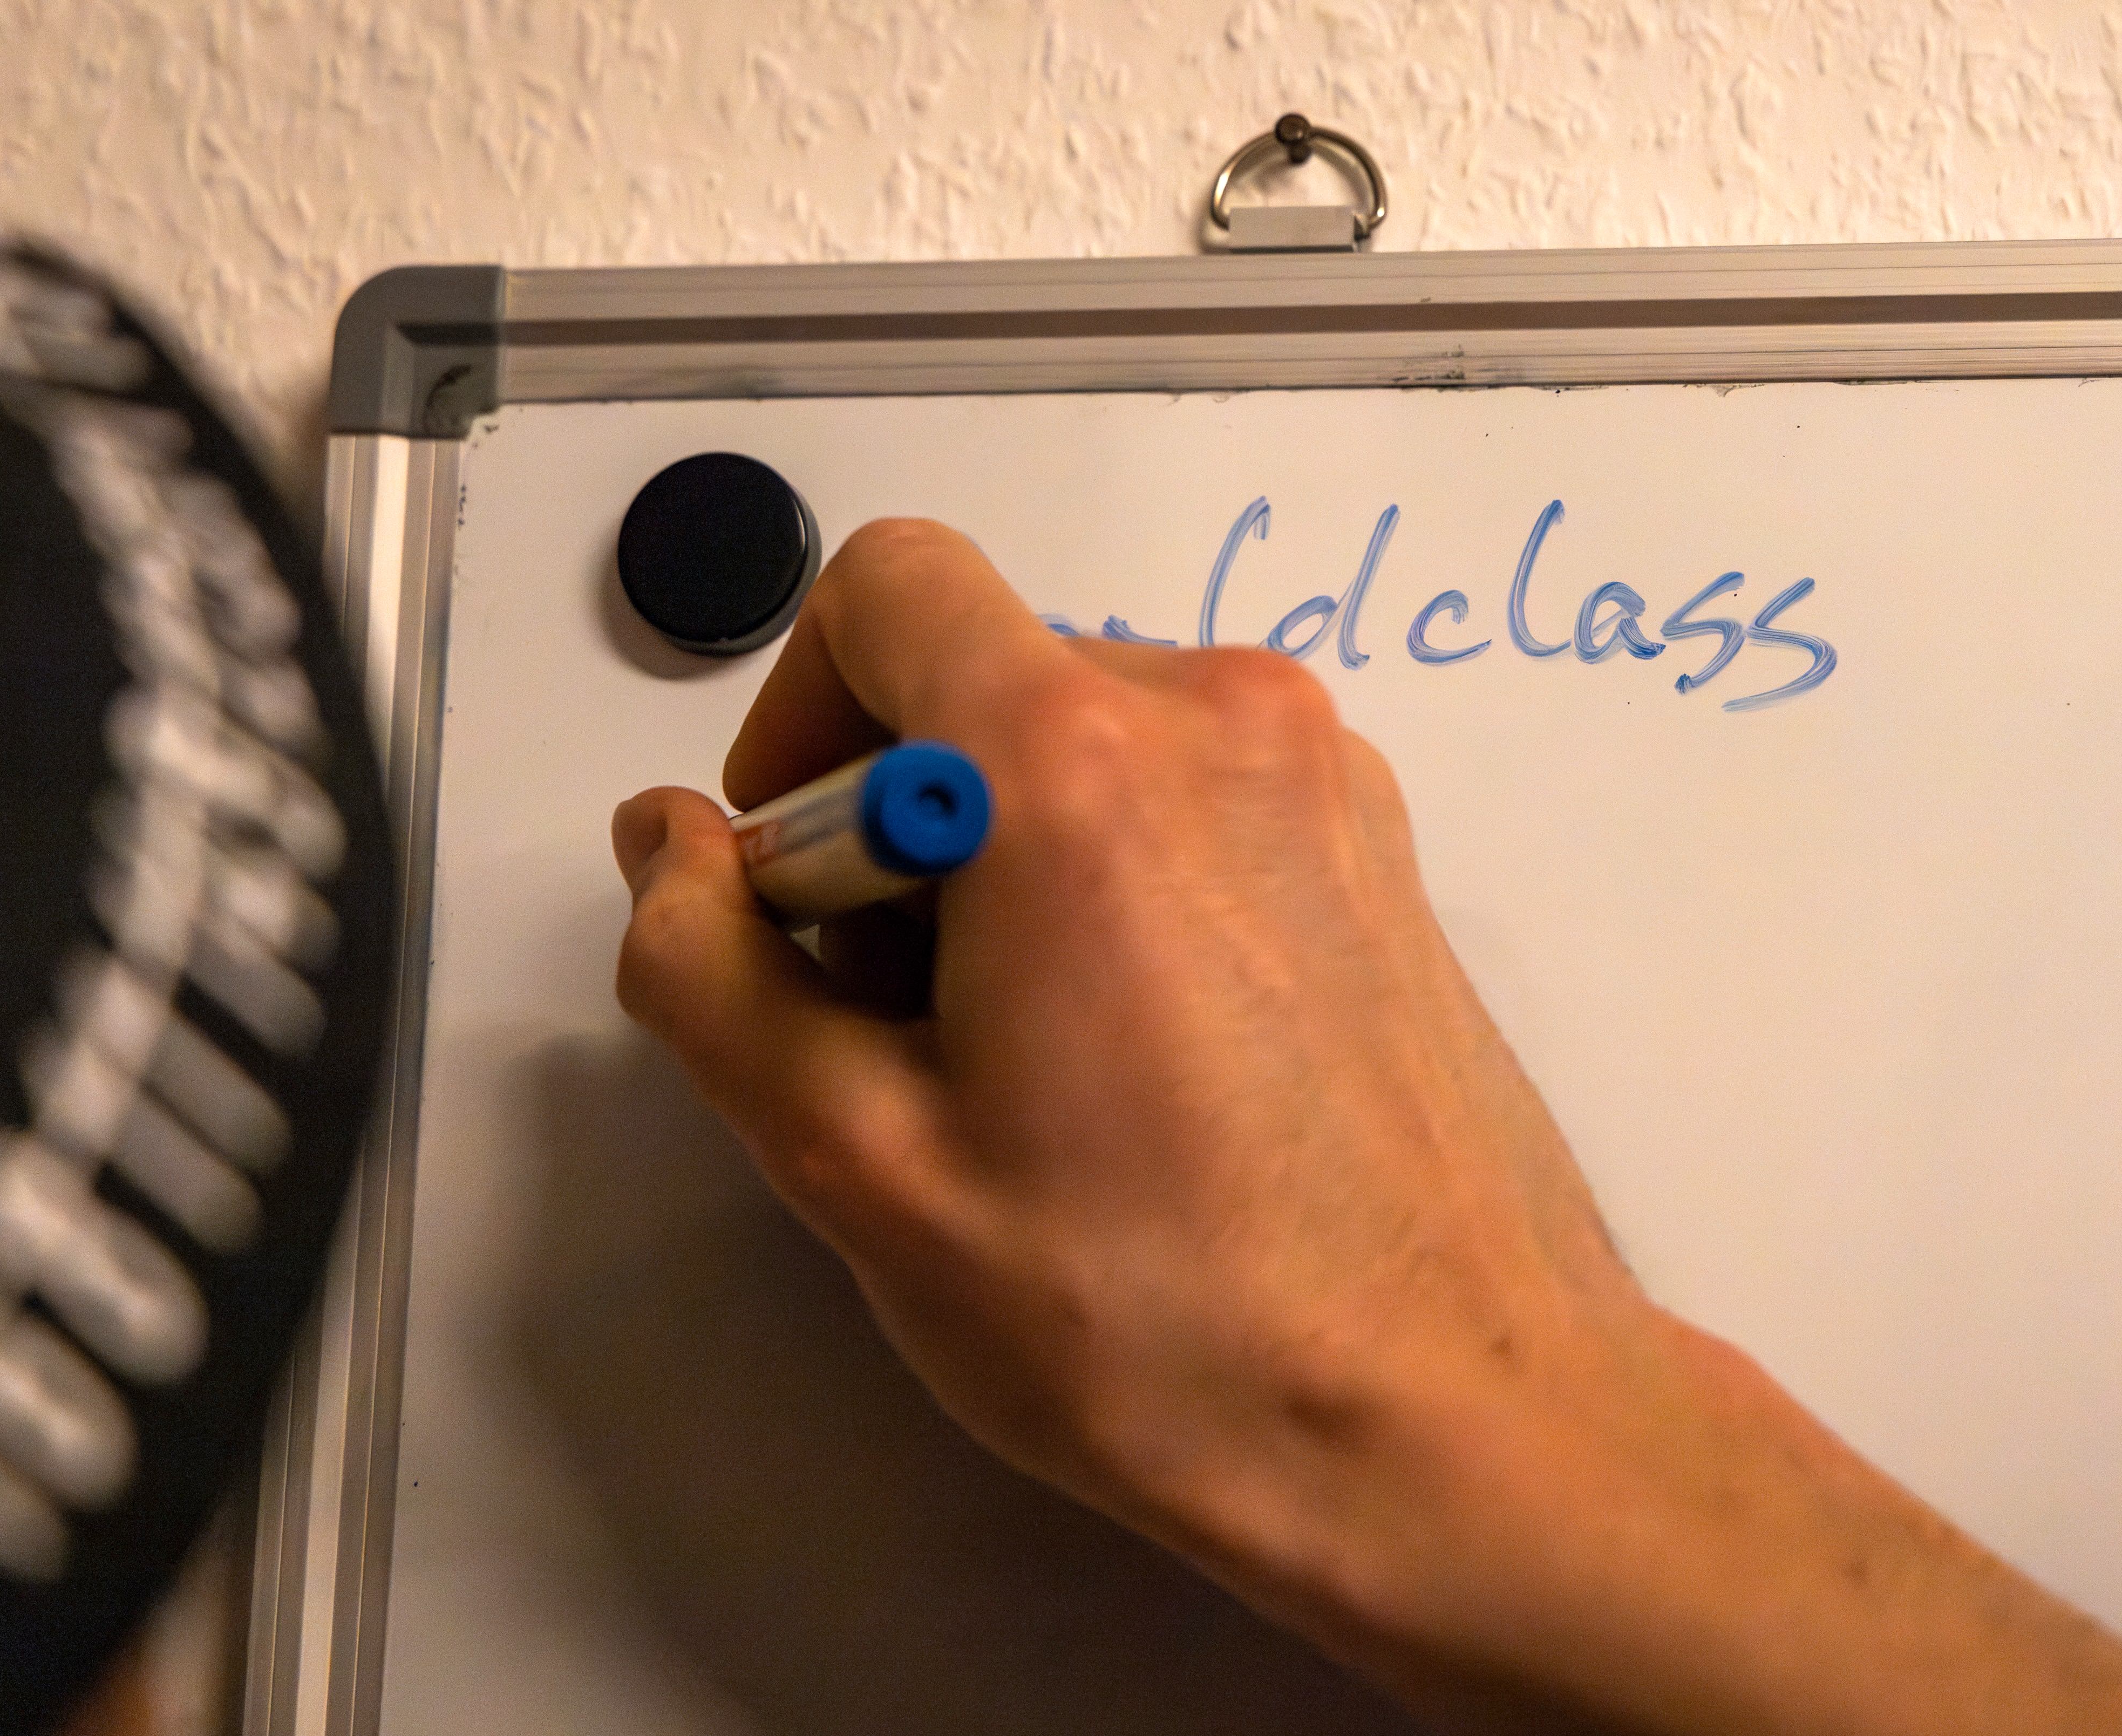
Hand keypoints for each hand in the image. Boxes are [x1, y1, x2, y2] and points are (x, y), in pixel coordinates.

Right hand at [610, 520, 2121, 1735]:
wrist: (1455, 1418)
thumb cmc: (1162, 1317)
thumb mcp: (863, 1162)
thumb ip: (714, 972)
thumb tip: (666, 842)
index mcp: (1082, 766)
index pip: (887, 589)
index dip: (798, 716)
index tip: (802, 882)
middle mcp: (1226, 726)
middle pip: (986, 678)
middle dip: (901, 822)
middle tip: (904, 1028)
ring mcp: (1328, 783)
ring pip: (1088, 746)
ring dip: (1008, 863)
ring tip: (1028, 1066)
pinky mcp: (1381, 856)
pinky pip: (1193, 801)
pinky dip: (1118, 880)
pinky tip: (1133, 1060)